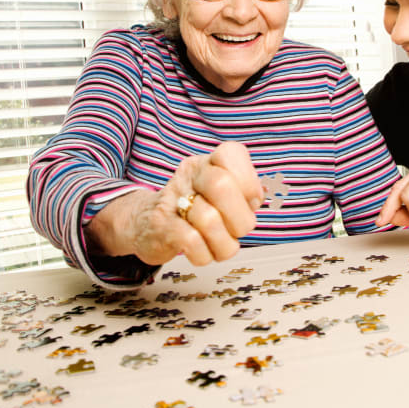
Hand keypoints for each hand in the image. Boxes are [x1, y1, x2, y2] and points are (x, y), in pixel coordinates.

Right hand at [123, 141, 262, 265]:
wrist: (146, 223)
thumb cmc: (195, 209)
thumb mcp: (222, 193)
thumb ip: (245, 192)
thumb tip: (261, 194)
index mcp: (209, 162)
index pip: (231, 153)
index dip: (249, 182)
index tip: (251, 201)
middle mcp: (190, 175)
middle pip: (221, 185)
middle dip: (241, 217)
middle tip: (238, 229)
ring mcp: (173, 199)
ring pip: (209, 220)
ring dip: (224, 242)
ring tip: (220, 243)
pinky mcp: (161, 226)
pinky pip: (192, 242)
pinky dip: (205, 254)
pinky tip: (203, 251)